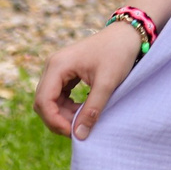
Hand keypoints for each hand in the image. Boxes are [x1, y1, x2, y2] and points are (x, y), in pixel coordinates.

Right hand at [35, 22, 143, 139]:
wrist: (127, 34)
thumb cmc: (118, 53)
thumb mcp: (107, 82)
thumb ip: (92, 109)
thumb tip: (79, 135)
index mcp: (58, 65)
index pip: (43, 101)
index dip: (54, 121)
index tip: (72, 132)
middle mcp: (53, 66)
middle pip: (43, 102)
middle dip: (58, 119)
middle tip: (78, 129)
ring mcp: (57, 69)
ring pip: (50, 101)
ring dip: (63, 114)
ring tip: (83, 120)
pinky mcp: (65, 73)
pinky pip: (59, 96)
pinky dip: (68, 107)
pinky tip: (82, 111)